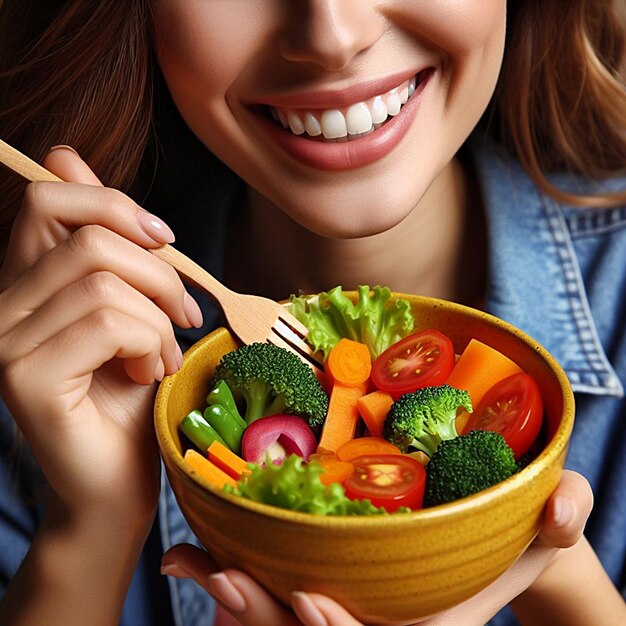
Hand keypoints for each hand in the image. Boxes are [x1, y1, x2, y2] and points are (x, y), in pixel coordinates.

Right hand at [0, 146, 202, 529]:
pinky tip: (147, 374)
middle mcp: (0, 305)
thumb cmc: (132, 392)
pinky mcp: (25, 377)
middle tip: (184, 317)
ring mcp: (4, 341)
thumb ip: (105, 241)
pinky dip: (150, 346)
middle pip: (90, 239)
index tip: (164, 239)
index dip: (116, 204)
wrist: (118, 477)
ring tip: (161, 356)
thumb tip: (63, 151)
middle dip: (161, 275)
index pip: (51, 199)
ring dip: (159, 321)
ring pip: (106, 282)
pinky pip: (109, 324)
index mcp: (24, 280)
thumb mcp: (130, 305)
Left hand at [161, 470, 592, 625]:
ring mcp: (346, 598)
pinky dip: (232, 581)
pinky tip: (193, 556)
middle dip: (267, 616)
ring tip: (197, 565)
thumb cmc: (517, 529)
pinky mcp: (323, 574)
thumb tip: (565, 507)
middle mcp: (378, 617)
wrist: (490, 534)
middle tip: (222, 578)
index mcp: (428, 623)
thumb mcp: (547, 521)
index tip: (315, 603)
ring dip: (239, 602)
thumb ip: (565, 513)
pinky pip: (273, 590)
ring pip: (283, 621)